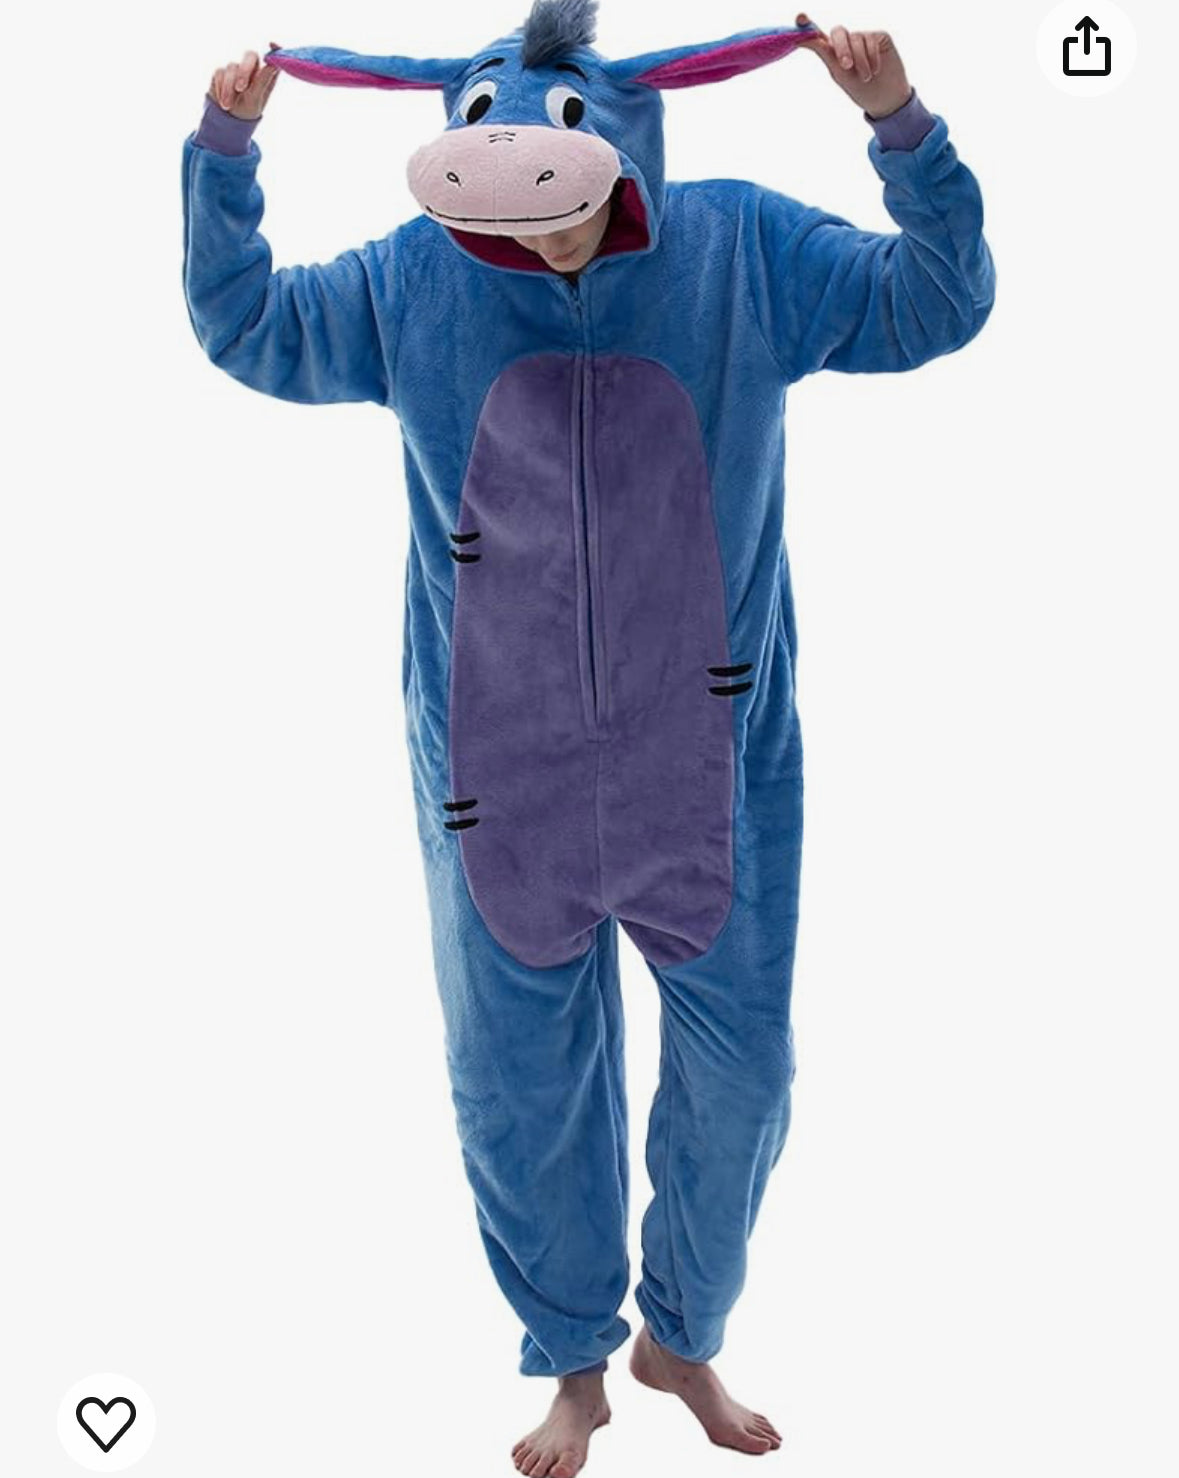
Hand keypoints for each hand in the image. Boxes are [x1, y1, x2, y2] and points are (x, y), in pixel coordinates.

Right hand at [207, 45, 281, 119]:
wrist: (228, 117)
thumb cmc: (248, 108)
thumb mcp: (256, 98)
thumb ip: (263, 80)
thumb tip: (274, 64)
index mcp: (265, 74)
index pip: (271, 56)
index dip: (274, 49)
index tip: (273, 44)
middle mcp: (252, 67)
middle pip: (250, 55)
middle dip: (244, 72)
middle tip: (241, 88)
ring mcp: (237, 67)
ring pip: (232, 67)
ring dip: (229, 89)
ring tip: (228, 106)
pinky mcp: (222, 70)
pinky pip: (219, 73)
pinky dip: (221, 88)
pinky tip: (223, 101)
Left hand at [794, 13, 911, 117]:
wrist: (886, 98)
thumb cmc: (861, 89)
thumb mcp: (840, 74)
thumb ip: (826, 54)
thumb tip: (810, 39)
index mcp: (833, 53)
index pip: (818, 36)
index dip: (808, 26)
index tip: (800, 18)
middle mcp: (847, 42)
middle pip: (838, 32)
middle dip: (842, 48)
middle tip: (846, 66)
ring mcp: (863, 37)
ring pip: (856, 38)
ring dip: (861, 62)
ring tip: (866, 77)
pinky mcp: (879, 36)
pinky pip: (872, 40)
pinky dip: (872, 57)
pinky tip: (876, 69)